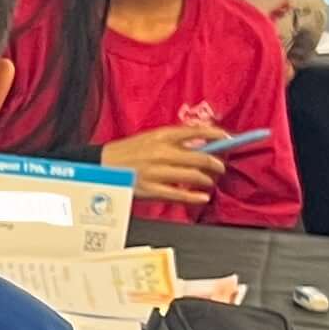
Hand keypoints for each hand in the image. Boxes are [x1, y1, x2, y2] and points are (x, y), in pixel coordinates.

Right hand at [103, 125, 225, 207]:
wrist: (101, 167)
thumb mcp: (149, 139)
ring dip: (206, 180)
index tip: (227, 139)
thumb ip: (172, 141)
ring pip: (192, 176)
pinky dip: (194, 196)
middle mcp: (160, 152)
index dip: (215, 135)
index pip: (195, 132)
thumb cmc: (126, 154)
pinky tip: (202, 197)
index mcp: (160, 136)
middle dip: (215, 163)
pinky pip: (178, 194)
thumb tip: (198, 145)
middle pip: (199, 156)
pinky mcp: (151, 189)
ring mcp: (156, 171)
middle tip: (220, 167)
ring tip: (209, 181)